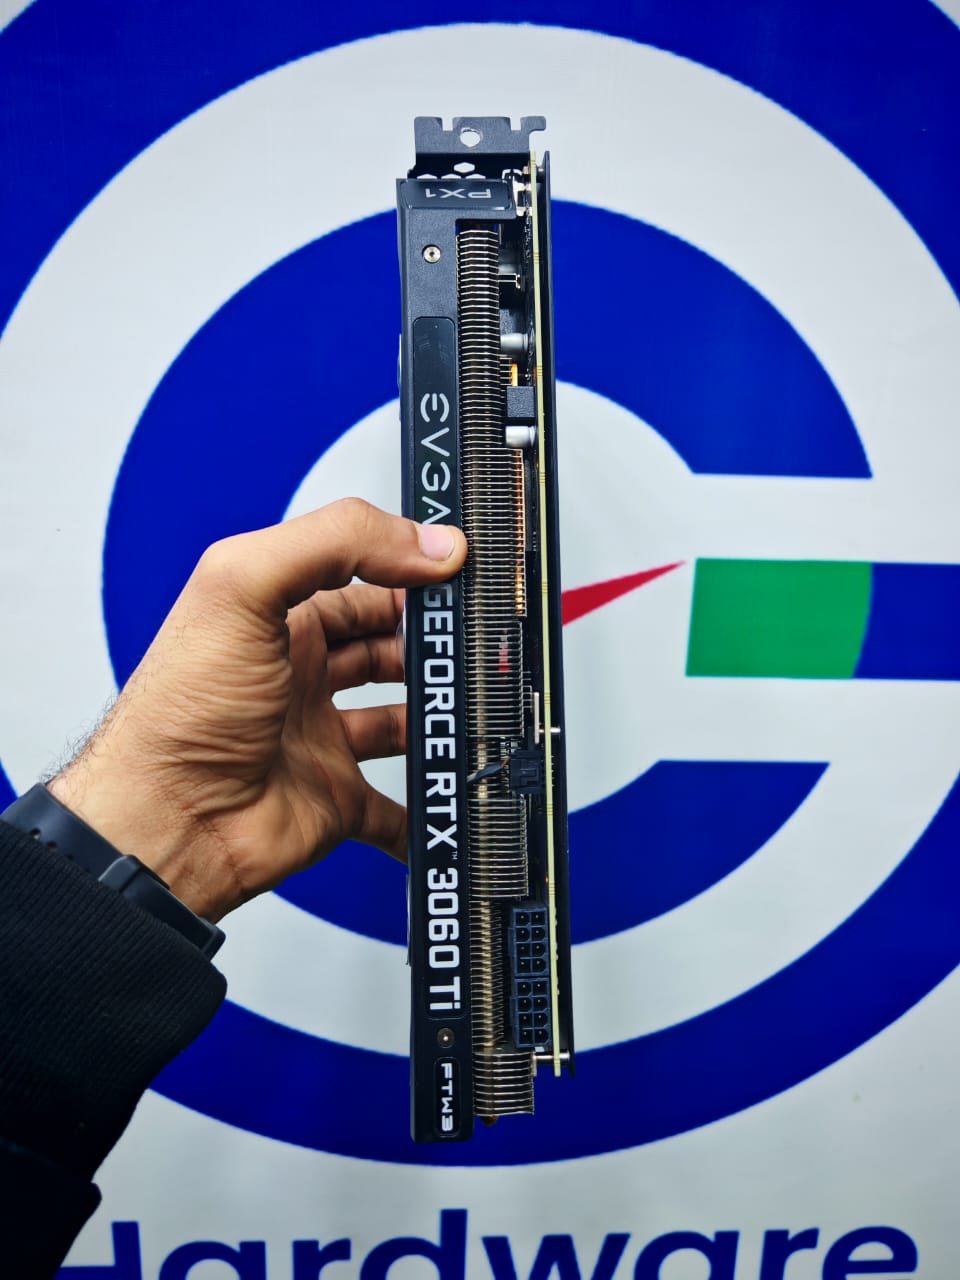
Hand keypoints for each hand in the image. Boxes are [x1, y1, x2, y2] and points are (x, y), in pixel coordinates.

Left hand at [48, 499, 466, 921]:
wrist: (166, 823)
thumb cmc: (181, 711)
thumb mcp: (244, 589)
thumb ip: (336, 543)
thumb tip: (429, 544)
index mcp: (281, 619)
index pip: (364, 582)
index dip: (411, 576)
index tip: (463, 578)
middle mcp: (303, 676)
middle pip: (391, 650)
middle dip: (434, 648)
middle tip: (478, 648)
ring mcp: (321, 741)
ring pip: (402, 723)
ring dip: (440, 719)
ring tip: (476, 709)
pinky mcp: (335, 803)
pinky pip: (395, 808)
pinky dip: (425, 807)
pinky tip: (450, 794)